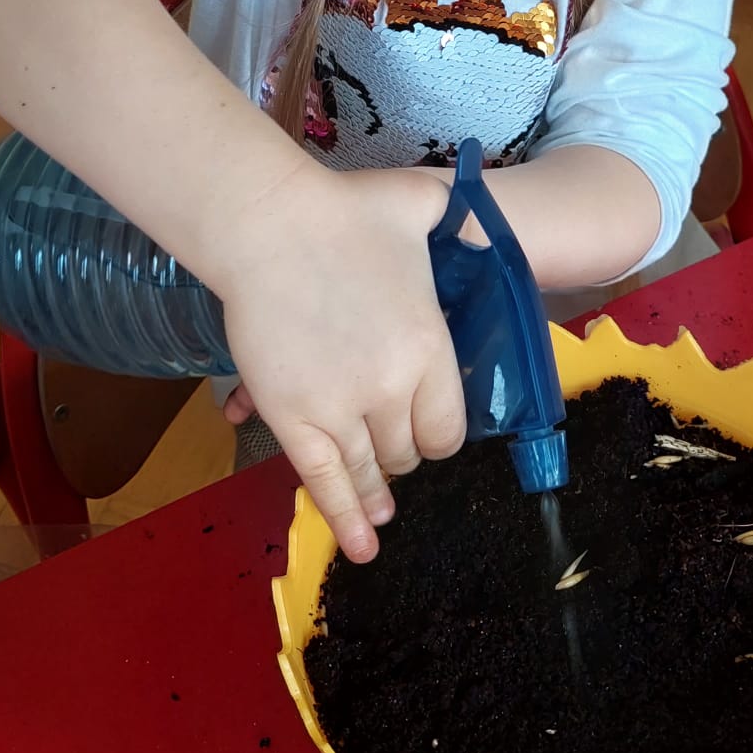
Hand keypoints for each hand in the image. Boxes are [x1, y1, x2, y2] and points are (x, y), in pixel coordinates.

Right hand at [212, 165, 464, 564]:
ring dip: (376, 494)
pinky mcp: (291, 417)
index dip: (438, 432)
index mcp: (430, 349)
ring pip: (369, 469)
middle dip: (403, 449)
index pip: (448, 426)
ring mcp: (339, 408)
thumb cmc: (347, 211)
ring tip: (383, 515)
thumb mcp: (424, 208)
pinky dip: (341, 515)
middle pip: (408, 449)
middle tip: (395, 446)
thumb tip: (482, 217)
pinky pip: (323, 480)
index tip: (429, 427)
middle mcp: (392, 389)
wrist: (270, 224)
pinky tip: (358, 545)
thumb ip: (461, 219)